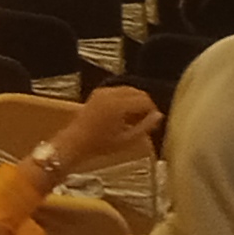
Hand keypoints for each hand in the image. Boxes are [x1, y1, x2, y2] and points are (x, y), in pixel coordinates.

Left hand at [47, 87, 161, 170]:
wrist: (75, 142)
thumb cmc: (99, 145)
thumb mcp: (127, 140)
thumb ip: (145, 127)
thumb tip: (158, 116)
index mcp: (119, 105)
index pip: (145, 100)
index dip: (152, 110)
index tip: (154, 121)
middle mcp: (111, 94)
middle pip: (137, 92)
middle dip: (144, 104)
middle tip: (146, 120)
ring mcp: (103, 92)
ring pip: (128, 90)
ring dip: (134, 101)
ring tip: (134, 118)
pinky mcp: (98, 93)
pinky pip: (117, 91)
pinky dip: (124, 99)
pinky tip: (123, 114)